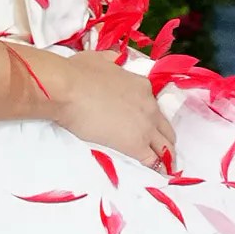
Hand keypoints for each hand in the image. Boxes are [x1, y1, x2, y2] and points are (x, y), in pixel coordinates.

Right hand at [29, 48, 174, 170]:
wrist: (68, 88)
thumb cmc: (78, 73)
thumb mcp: (100, 58)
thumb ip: (110, 61)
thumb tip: (113, 59)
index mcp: (142, 86)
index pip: (153, 107)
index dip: (150, 118)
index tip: (145, 125)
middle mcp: (149, 105)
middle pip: (165, 127)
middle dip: (165, 139)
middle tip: (163, 150)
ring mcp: (145, 125)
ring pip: (165, 145)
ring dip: (165, 156)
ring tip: (165, 166)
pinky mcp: (135, 144)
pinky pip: (153, 160)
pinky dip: (156, 168)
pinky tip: (157, 174)